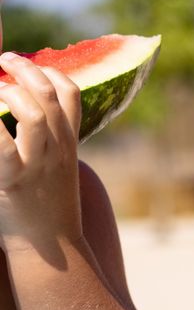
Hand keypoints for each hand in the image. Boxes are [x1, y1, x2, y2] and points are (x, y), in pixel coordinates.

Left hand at [0, 52, 82, 250]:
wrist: (50, 251)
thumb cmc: (44, 211)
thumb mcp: (55, 171)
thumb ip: (44, 144)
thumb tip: (28, 121)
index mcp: (68, 144)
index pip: (71, 94)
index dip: (49, 71)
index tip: (27, 63)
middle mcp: (59, 150)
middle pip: (51, 95)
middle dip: (25, 69)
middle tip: (3, 58)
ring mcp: (39, 165)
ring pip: (36, 113)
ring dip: (11, 92)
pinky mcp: (14, 181)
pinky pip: (4, 146)